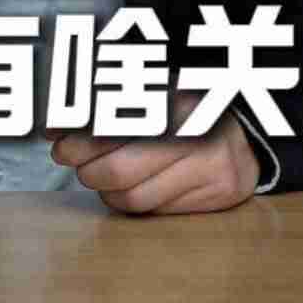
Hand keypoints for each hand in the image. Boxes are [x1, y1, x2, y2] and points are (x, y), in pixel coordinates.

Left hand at [46, 89, 260, 215]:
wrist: (247, 133)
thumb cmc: (186, 110)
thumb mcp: (152, 91)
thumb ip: (106, 105)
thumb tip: (55, 127)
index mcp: (178, 98)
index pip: (116, 127)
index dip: (80, 139)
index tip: (58, 142)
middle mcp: (199, 133)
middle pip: (120, 169)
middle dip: (87, 170)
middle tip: (73, 162)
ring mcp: (211, 167)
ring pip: (135, 197)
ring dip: (106, 191)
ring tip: (101, 175)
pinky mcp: (218, 195)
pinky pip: (157, 211)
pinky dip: (132, 202)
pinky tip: (129, 187)